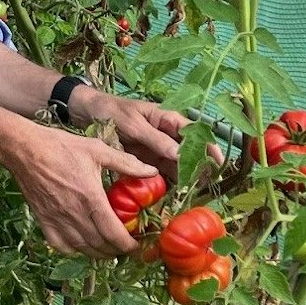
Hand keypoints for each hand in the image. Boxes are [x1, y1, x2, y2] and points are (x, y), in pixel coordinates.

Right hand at [4, 123, 157, 257]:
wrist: (24, 150)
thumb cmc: (61, 147)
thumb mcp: (97, 150)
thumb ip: (126, 164)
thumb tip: (152, 171)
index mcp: (91, 198)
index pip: (114, 234)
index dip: (128, 246)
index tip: (137, 245)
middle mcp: (74, 215)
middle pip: (101, 247)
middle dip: (117, 251)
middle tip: (127, 246)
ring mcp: (57, 221)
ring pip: (83, 250)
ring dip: (99, 253)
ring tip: (109, 247)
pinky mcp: (44, 222)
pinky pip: (62, 246)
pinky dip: (75, 250)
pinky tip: (83, 243)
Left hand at [70, 87, 205, 183]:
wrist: (86, 113)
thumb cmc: (111, 111)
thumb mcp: (133, 123)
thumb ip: (155, 139)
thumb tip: (180, 154)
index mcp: (167, 119)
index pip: (195, 132)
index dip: (209, 147)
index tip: (219, 162)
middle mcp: (166, 135)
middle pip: (189, 152)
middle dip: (199, 168)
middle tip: (207, 185)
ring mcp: (156, 149)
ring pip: (177, 165)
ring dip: (185, 178)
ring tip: (193, 194)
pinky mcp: (145, 160)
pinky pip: (160, 172)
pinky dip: (167, 182)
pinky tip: (173, 194)